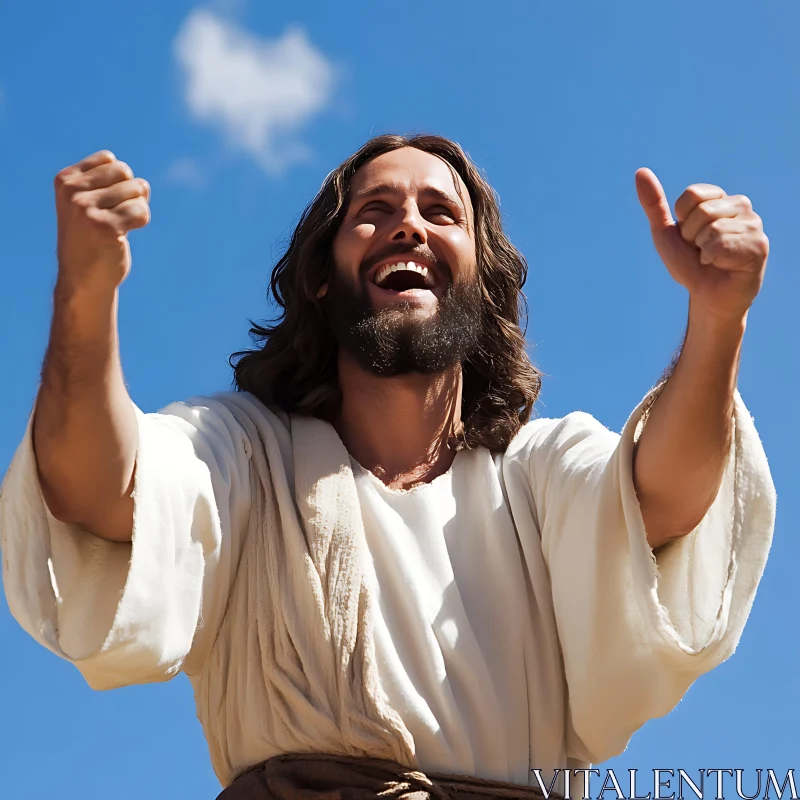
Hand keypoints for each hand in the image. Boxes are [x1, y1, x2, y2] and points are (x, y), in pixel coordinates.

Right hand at [55, 150, 150, 293]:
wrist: (83, 278)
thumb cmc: (92, 238)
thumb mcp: (88, 202)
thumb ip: (109, 183)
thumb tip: (144, 185)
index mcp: (65, 180)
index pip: (110, 160)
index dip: (119, 180)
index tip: (109, 201)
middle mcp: (73, 192)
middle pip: (125, 172)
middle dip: (131, 192)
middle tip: (119, 214)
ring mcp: (86, 209)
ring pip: (136, 191)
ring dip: (136, 210)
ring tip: (119, 226)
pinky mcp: (106, 227)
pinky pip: (141, 211)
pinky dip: (141, 222)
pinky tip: (124, 235)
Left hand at [635, 168, 767, 321]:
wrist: (707, 297)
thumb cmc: (690, 264)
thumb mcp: (666, 233)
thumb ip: (655, 204)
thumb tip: (640, 172)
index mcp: (720, 199)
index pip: (691, 194)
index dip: (681, 221)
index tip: (689, 237)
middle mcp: (740, 206)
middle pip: (702, 211)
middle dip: (692, 237)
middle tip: (702, 251)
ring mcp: (753, 224)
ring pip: (712, 229)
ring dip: (703, 251)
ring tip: (713, 259)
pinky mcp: (758, 245)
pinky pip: (721, 245)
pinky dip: (713, 260)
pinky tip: (723, 266)